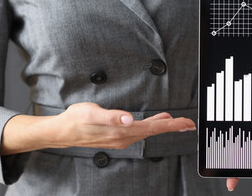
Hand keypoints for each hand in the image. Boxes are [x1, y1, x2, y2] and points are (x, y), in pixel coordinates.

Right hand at [0, 102, 195, 154]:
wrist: (62, 132)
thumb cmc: (76, 120)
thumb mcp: (92, 114)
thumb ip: (112, 116)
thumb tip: (129, 119)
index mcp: (122, 131)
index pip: (152, 129)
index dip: (171, 126)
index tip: (186, 124)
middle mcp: (124, 137)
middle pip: (153, 132)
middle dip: (173, 127)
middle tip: (189, 124)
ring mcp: (121, 138)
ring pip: (147, 132)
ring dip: (162, 127)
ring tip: (177, 122)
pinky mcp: (117, 136)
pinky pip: (139, 132)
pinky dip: (151, 126)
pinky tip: (155, 122)